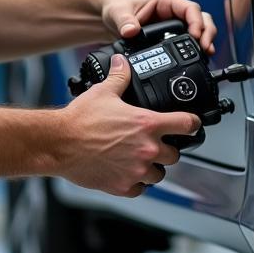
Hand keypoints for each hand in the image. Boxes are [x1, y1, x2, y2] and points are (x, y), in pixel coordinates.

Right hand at [58, 55, 199, 197]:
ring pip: (159, 174)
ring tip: (141, 159)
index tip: (193, 124)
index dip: (193, 123)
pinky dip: (136, 182)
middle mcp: (146, 149)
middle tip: (157, 142)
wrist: (60, 143)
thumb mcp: (103, 92)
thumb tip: (122, 63)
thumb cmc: (80, 119)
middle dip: (169, 148)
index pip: (186, 124)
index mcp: (147, 124)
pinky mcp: (123, 187)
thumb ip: (119, 77)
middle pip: (175, 154)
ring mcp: (136, 171)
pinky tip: (127, 172)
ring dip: (153, 167)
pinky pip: (140, 189)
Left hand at [101, 0, 216, 54]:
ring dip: (206, 40)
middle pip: (202, 18)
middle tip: (206, 49)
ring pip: (201, 29)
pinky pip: (191, 40)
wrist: (110, 17)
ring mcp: (176, 23)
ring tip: (206, 55)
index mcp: (166, 1)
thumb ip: (124, 21)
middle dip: (207, 33)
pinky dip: (197, 48)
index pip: (190, 8)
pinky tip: (199, 59)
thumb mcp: (118, 12)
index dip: (197, 22)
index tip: (196, 36)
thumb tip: (131, 31)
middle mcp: (175, 10)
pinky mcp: (173, 35)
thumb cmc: (116, 7)